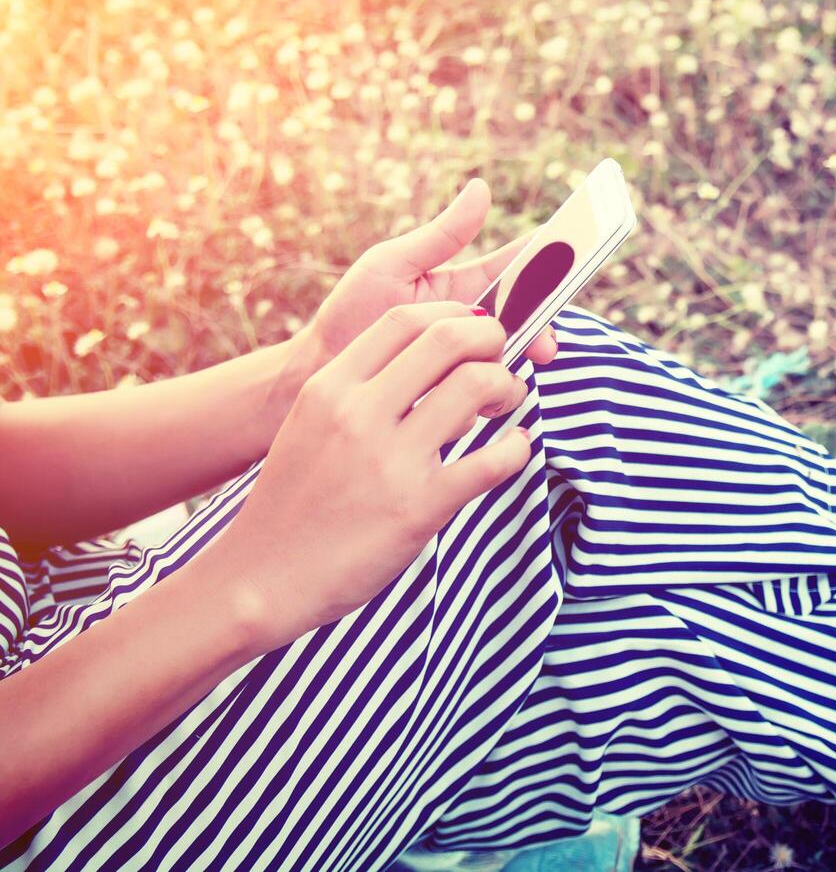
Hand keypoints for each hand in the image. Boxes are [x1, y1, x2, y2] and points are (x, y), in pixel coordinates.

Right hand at [208, 302, 532, 648]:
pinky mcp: (419, 507)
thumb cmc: (292, 502)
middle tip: (500, 359)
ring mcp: (390, 460)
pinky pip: (492, 460)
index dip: (453, 315)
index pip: (404, 318)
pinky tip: (516, 449)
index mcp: (330, 388)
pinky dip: (517, 448)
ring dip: (508, 386)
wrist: (260, 578)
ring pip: (477, 385)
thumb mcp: (310, 425)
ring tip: (508, 401)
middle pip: (449, 338)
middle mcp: (359, 414)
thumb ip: (355, 391)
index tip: (472, 331)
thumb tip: (419, 362)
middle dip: (491, 338)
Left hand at [290, 180, 556, 376]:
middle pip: (529, 316)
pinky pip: (490, 389)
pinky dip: (496, 388)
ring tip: (526, 360)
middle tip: (549, 338)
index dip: (550, 262)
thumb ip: (442, 235)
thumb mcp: (394, 264)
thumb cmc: (351, 312)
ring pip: (515, 354)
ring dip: (524, 357)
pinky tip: (492, 390)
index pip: (519, 269)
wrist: (318, 371)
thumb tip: (481, 188)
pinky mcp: (458, 392)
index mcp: (466, 285)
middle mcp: (474, 321)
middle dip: (545, 323)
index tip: (578, 254)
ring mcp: (467, 357)